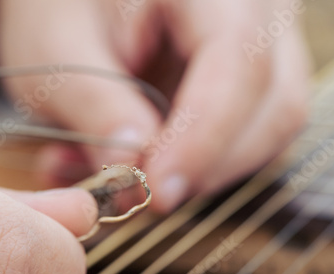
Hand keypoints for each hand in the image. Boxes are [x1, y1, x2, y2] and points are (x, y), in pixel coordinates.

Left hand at [0, 0, 309, 211]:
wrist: (81, 1)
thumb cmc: (65, 8)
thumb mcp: (58, 48)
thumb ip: (97, 107)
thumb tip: (136, 175)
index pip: (239, 62)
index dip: (203, 137)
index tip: (158, 192)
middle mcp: (257, 11)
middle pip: (275, 106)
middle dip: (208, 165)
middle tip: (142, 193)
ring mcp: (261, 47)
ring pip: (269, 128)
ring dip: (204, 170)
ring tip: (129, 171)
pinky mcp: (249, 80)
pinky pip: (249, 134)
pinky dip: (202, 162)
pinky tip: (148, 158)